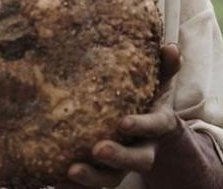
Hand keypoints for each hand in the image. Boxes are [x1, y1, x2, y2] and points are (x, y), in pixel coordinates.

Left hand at [57, 43, 182, 187]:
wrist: (150, 135)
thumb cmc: (148, 100)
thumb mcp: (159, 82)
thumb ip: (166, 67)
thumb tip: (171, 47)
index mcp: (157, 126)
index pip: (154, 127)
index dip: (141, 125)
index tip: (123, 122)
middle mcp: (142, 149)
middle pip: (136, 160)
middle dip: (117, 157)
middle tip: (97, 150)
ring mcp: (123, 166)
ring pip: (110, 178)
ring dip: (91, 178)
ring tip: (70, 171)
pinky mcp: (103, 174)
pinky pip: (89, 187)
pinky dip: (73, 187)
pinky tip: (52, 179)